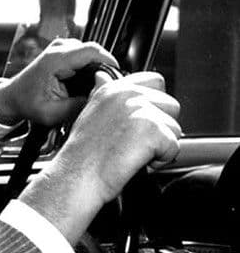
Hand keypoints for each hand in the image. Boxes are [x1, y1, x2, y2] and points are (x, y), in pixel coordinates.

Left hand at [0, 38, 117, 125]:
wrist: (12, 97)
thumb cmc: (27, 103)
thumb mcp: (53, 113)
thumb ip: (78, 106)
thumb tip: (101, 99)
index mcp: (55, 59)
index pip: (92, 51)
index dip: (110, 63)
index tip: (117, 80)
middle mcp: (58, 48)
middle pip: (95, 51)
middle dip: (105, 69)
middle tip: (106, 88)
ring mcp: (61, 47)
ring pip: (92, 53)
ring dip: (98, 69)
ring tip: (96, 88)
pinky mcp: (64, 51)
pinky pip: (86, 55)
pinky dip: (90, 68)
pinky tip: (87, 83)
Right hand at [19, 71, 181, 244]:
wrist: (77, 176)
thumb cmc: (81, 153)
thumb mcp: (89, 113)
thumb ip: (102, 93)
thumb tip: (102, 77)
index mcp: (113, 88)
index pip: (154, 81)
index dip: (155, 103)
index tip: (142, 121)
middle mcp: (128, 94)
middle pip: (171, 105)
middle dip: (161, 127)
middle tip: (135, 142)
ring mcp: (141, 110)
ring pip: (175, 127)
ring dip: (161, 145)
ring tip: (133, 152)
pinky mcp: (152, 130)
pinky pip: (174, 146)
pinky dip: (161, 160)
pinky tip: (138, 161)